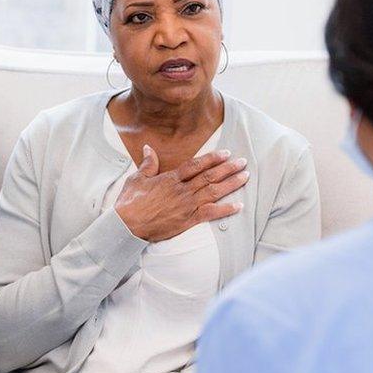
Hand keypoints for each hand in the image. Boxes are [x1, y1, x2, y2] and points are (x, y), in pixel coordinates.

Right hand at [115, 145, 247, 241]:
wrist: (127, 224)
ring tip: (245, 177)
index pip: (196, 165)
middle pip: (209, 176)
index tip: (225, 153)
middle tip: (243, 162)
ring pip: (213, 192)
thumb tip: (148, 148)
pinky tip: (238, 206)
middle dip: (228, 168)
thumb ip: (147, 163)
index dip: (212, 158)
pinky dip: (225, 210)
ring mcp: (186, 205)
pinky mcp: (187, 220)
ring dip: (231, 184)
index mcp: (170, 178)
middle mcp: (182, 190)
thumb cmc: (130, 202)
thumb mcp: (136, 178)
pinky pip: (210, 213)